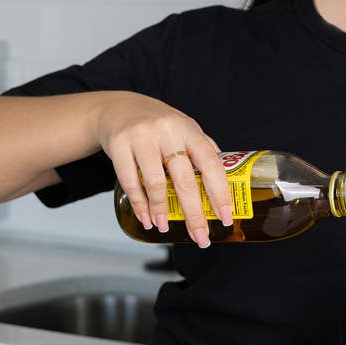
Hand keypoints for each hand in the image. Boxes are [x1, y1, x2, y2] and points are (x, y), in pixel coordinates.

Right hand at [92, 92, 232, 246]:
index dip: (220, 192)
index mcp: (189, 130)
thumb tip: (226, 183)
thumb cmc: (158, 123)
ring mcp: (142, 137)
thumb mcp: (185, 129)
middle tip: (200, 236)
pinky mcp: (119, 145)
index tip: (225, 217)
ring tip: (165, 227)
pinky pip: (130, 182)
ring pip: (155, 183)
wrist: (120, 108)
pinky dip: (140, 205)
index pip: (210, 163)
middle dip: (194, 213)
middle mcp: (168, 131)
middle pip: (184, 179)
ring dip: (162, 210)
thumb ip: (203, 151)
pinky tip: (147, 218)